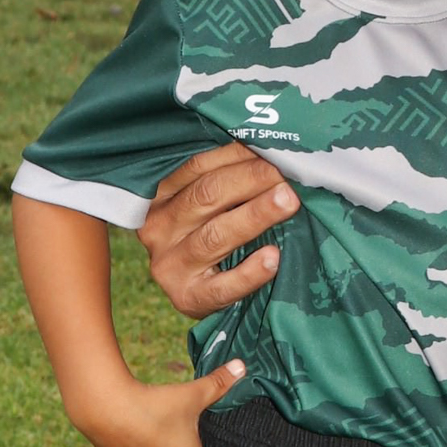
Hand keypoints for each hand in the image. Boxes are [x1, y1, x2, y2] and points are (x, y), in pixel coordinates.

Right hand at [138, 144, 297, 318]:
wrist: (196, 295)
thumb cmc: (208, 239)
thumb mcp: (205, 208)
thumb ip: (224, 182)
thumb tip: (269, 151)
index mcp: (159, 199)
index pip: (197, 168)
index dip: (236, 155)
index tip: (270, 147)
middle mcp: (158, 230)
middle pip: (206, 197)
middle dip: (251, 180)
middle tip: (286, 173)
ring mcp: (170, 267)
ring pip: (215, 236)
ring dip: (255, 215)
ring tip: (288, 201)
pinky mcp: (188, 299)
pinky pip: (223, 286)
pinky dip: (250, 272)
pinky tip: (274, 257)